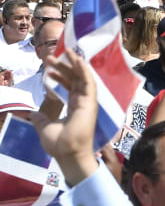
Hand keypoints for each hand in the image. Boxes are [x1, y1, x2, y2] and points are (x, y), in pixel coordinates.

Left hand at [30, 52, 97, 185]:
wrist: (69, 154)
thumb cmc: (60, 144)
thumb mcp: (45, 127)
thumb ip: (41, 119)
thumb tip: (33, 113)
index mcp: (75, 108)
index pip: (70, 87)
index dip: (60, 76)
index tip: (49, 68)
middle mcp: (83, 102)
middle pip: (75, 79)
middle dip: (63, 67)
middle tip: (50, 57)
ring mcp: (88, 102)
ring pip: (83, 77)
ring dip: (74, 64)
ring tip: (65, 51)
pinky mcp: (90, 102)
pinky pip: (89, 82)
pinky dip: (84, 70)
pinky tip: (77, 60)